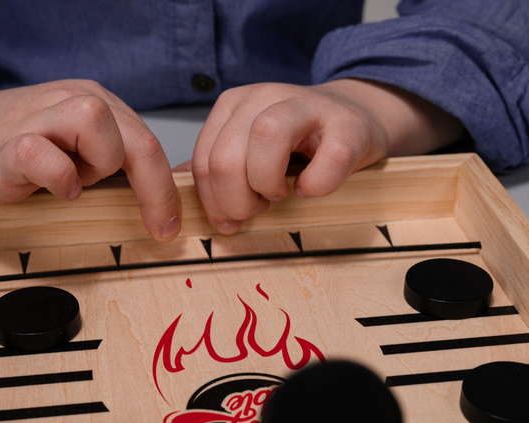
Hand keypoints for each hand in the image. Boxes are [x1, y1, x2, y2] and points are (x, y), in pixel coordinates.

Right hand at [0, 58, 181, 240]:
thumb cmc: (16, 151)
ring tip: (70, 184)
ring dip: (95, 169)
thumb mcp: (76, 152)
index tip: (171, 226)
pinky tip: (42, 188)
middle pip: (137, 140)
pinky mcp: (11, 143)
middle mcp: (75, 100)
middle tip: (156, 227)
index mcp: (97, 103)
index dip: (167, 189)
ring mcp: (42, 116)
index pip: (149, 143)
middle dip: (154, 191)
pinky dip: (57, 180)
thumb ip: (114, 165)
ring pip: (100, 132)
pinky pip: (49, 159)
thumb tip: (165, 202)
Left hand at [188, 79, 463, 233]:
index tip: (229, 219)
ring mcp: (308, 103)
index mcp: (234, 105)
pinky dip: (316, 185)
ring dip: (267, 184)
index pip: (204, 160)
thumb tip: (173, 189)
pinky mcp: (348, 124)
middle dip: (237, 201)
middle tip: (257, 208)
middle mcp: (265, 96)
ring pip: (266, 137)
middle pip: (227, 158)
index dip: (212, 201)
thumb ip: (215, 167)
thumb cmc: (298, 146)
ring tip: (280, 195)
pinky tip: (311, 189)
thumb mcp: (248, 151)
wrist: (355, 121)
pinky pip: (327, 159)